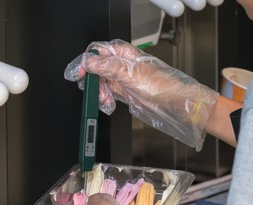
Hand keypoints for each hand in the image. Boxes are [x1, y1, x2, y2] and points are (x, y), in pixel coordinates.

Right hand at [64, 39, 217, 150]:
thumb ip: (108, 67)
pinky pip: (107, 93)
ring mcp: (121, 77)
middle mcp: (121, 64)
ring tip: (105, 100)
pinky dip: (105, 99)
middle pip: (95, 68)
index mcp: (123, 53)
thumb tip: (90, 61)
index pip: (97, 52)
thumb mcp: (130, 74)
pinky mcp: (123, 90)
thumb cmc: (160, 85)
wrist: (173, 103)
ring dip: (98, 93)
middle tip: (94, 91)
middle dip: (93, 81)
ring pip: (100, 82)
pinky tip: (108, 103)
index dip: (86, 62)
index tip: (80, 74)